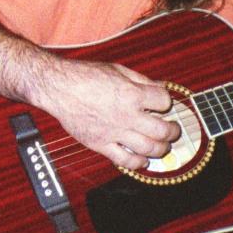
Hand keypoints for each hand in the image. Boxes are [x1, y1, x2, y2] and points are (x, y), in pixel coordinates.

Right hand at [40, 59, 180, 170]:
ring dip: (161, 148)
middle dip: (173, 131)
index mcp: (132, 94)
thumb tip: (160, 86)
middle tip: (174, 130)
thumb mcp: (118, 69)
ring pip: (148, 148)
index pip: (164, 101)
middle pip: (162, 130)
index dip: (167, 101)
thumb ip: (141, 80)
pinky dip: (138, 163)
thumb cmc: (85, 75)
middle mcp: (127, 116)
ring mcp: (114, 133)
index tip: (163, 103)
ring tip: (163, 145)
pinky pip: (125, 161)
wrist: (58, 87)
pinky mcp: (101, 145)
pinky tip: (143, 160)